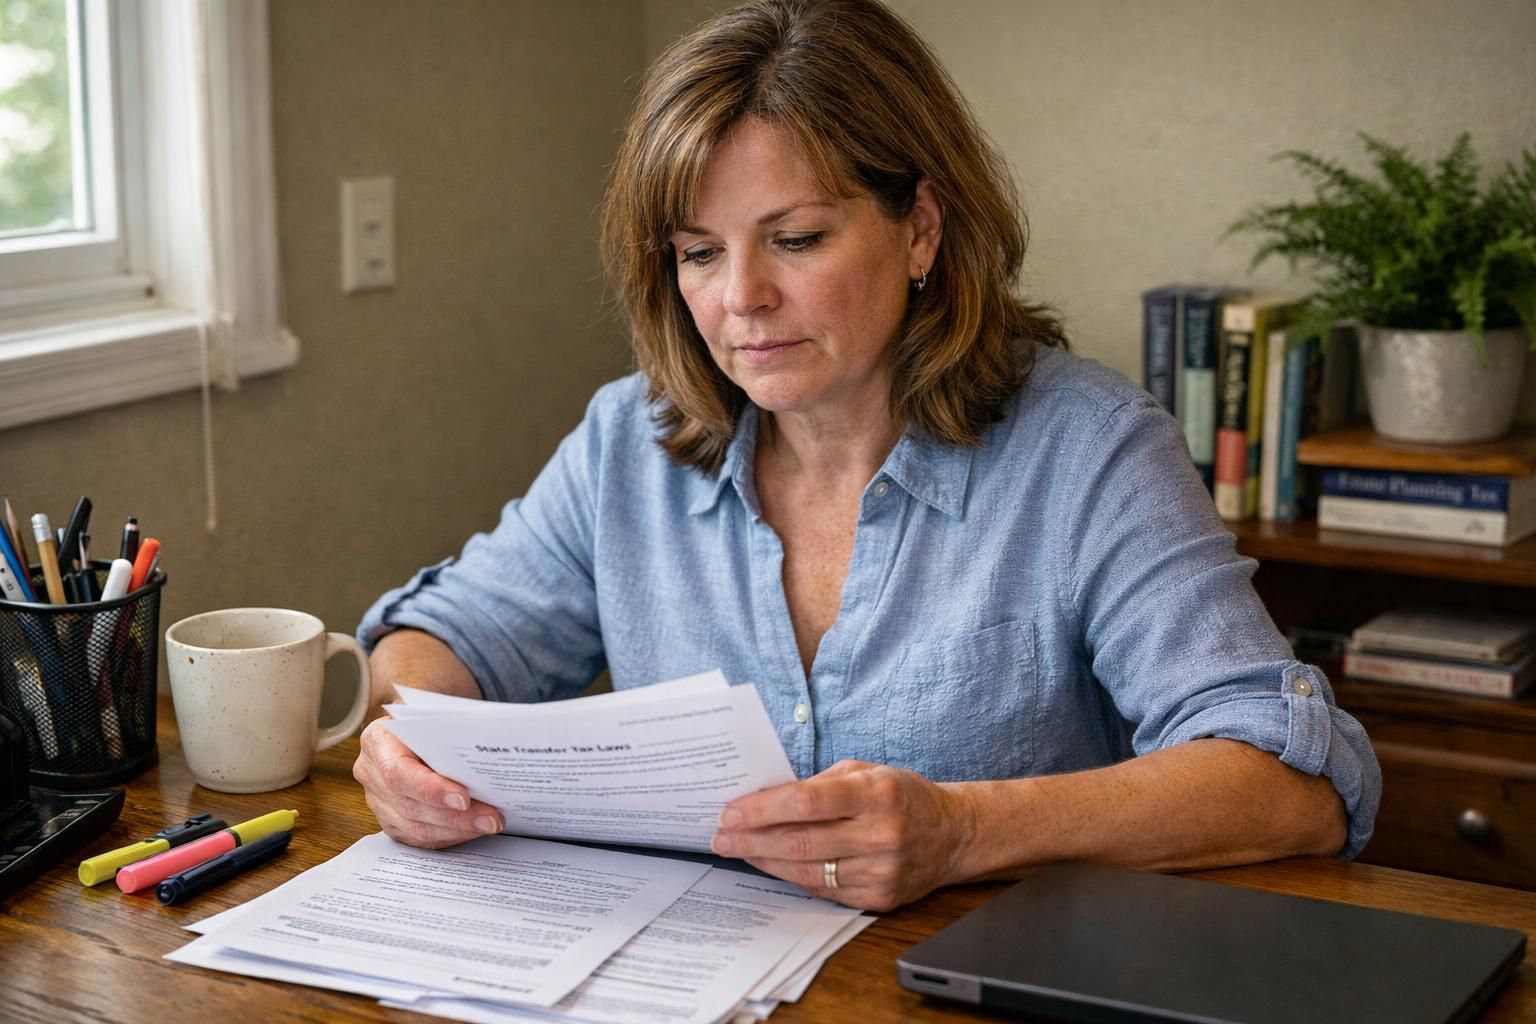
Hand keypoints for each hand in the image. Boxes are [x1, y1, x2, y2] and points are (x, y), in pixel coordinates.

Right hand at [353, 718, 504, 847]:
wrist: (412, 726)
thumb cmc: (427, 719)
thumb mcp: (434, 714)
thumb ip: (450, 733)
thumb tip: (485, 756)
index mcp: (377, 741)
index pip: (399, 773)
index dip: (431, 789)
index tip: (465, 799)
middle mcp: (371, 773)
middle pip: (410, 806)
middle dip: (455, 817)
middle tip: (492, 819)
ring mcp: (378, 800)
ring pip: (415, 828)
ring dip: (457, 830)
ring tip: (489, 825)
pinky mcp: (389, 820)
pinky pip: (418, 838)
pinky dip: (448, 837)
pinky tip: (473, 830)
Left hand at [709, 760, 975, 910]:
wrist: (953, 835)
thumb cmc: (902, 795)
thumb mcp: (866, 771)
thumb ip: (820, 784)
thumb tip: (766, 798)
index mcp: (877, 794)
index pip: (808, 802)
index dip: (763, 809)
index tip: (731, 812)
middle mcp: (880, 835)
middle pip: (800, 842)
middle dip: (752, 840)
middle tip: (721, 837)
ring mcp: (881, 871)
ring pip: (807, 872)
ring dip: (765, 862)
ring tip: (739, 850)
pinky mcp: (880, 898)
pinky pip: (823, 891)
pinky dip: (792, 878)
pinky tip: (772, 866)